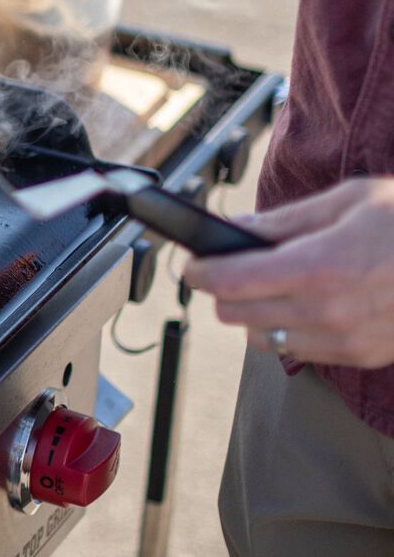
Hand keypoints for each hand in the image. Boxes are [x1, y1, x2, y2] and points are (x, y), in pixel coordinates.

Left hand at [183, 177, 393, 367]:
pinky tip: (304, 305)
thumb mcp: (348, 201)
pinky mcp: (362, 355)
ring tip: (270, 286)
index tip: (195, 263)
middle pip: (237, 314)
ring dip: (255, 314)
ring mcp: (346, 339)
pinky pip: (299, 351)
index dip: (202, 271)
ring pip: (262, 338)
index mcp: (320, 266)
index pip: (231, 281)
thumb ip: (285, 221)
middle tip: (229, 269)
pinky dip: (289, 331)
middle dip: (225, 291)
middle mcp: (328, 310)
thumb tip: (237, 227)